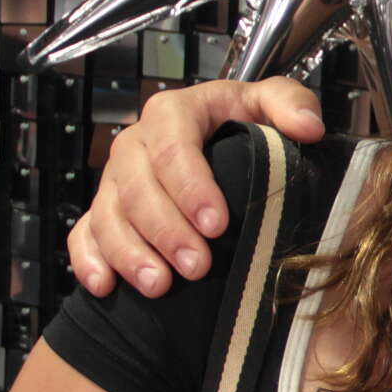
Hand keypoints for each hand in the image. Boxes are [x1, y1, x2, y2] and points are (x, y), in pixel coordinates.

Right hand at [66, 79, 323, 297]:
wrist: (217, 137)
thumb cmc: (243, 122)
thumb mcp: (268, 103)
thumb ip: (290, 104)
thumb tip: (309, 128)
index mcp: (173, 113)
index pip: (172, 146)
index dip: (190, 186)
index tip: (216, 225)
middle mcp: (136, 144)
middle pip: (136, 186)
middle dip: (165, 230)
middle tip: (197, 267)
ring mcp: (113, 179)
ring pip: (107, 215)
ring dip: (130, 253)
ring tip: (158, 286)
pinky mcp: (102, 210)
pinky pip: (83, 234)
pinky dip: (89, 261)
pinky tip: (106, 287)